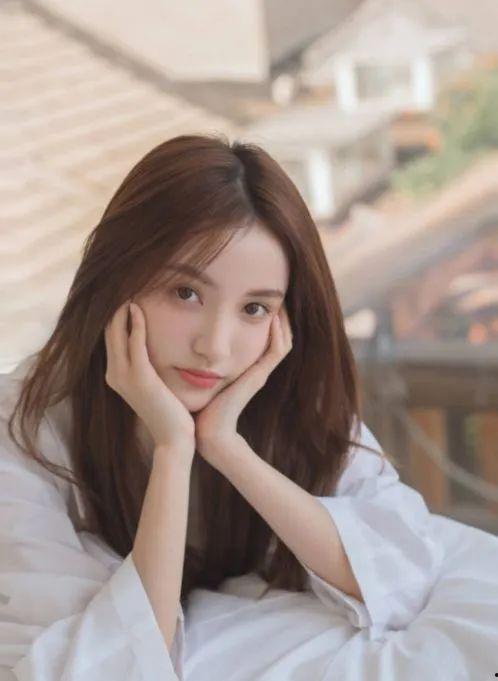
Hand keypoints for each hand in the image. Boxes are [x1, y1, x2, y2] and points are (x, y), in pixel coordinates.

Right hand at [104, 300, 195, 463]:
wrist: (174, 439)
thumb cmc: (170, 413)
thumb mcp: (155, 386)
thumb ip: (150, 368)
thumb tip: (156, 351)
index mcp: (116, 375)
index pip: (110, 338)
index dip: (114, 315)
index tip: (125, 293)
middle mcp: (114, 374)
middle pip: (108, 331)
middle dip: (114, 307)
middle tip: (124, 284)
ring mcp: (124, 376)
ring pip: (116, 333)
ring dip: (121, 310)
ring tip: (128, 288)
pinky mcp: (140, 377)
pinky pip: (134, 343)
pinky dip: (134, 324)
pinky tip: (138, 308)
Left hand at [194, 303, 292, 467]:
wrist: (207, 432)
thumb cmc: (199, 406)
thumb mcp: (200, 377)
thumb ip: (198, 362)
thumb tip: (184, 344)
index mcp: (244, 367)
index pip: (263, 338)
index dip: (264, 319)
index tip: (256, 300)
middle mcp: (256, 369)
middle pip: (278, 337)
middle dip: (278, 316)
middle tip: (275, 296)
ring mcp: (260, 372)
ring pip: (283, 341)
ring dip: (283, 321)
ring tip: (280, 301)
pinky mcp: (259, 377)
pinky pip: (277, 351)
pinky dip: (279, 334)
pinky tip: (274, 318)